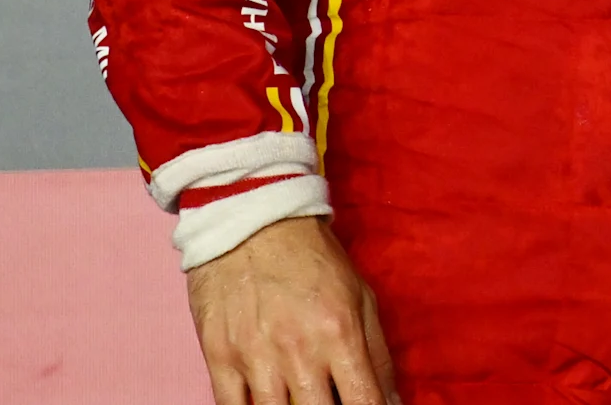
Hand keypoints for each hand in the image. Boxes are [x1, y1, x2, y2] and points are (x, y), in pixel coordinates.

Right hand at [183, 214, 397, 404]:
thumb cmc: (313, 259)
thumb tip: (392, 402)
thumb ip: (378, 354)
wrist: (252, 224)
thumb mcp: (361, 297)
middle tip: (332, 403)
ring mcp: (255, 358)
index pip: (363, 402)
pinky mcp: (219, 359)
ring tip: (302, 401)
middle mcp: (298, 352)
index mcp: (340, 334)